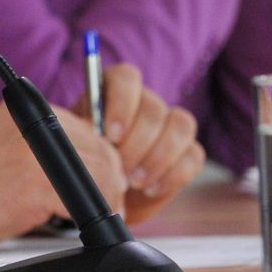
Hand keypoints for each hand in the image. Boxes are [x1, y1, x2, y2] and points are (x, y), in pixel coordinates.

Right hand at [0, 104, 125, 248]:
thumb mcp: (2, 138)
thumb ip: (37, 140)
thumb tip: (75, 163)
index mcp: (32, 111)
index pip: (90, 132)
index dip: (102, 161)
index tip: (100, 182)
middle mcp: (40, 124)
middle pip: (103, 151)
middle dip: (112, 181)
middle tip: (107, 205)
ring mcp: (41, 153)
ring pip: (103, 173)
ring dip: (106, 199)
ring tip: (95, 217)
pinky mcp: (38, 185)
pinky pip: (87, 201)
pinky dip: (90, 217)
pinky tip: (78, 227)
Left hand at [80, 62, 204, 225]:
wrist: (104, 193)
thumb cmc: (86, 162)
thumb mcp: (78, 144)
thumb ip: (84, 132)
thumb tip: (90, 130)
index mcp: (113, 89)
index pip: (126, 78)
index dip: (121, 104)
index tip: (110, 136)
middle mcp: (145, 101)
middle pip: (154, 108)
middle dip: (137, 144)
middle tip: (119, 170)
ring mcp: (170, 124)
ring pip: (181, 126)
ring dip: (158, 158)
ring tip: (134, 181)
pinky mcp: (188, 152)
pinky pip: (194, 155)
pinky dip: (173, 175)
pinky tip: (149, 189)